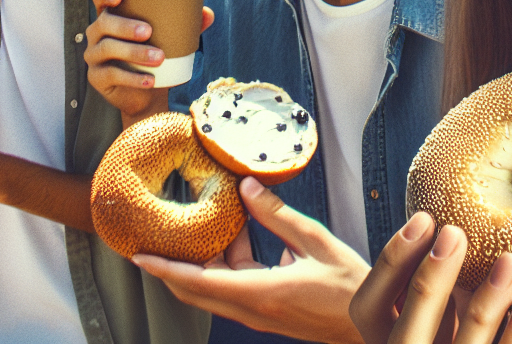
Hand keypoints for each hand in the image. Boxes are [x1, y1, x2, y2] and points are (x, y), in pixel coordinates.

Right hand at [84, 0, 212, 125]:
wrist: (146, 93)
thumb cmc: (154, 54)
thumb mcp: (169, 37)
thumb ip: (187, 24)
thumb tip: (208, 13)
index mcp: (111, 14)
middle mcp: (97, 32)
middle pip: (104, 22)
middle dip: (125, 26)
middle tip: (149, 31)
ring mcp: (93, 55)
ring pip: (107, 48)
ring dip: (134, 52)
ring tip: (158, 58)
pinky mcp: (96, 77)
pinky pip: (111, 75)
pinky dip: (132, 78)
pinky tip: (150, 80)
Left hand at [131, 177, 369, 343]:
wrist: (372, 325)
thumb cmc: (350, 289)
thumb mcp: (316, 241)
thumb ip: (277, 215)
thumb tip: (246, 186)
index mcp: (262, 293)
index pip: (199, 282)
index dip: (166, 269)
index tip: (140, 256)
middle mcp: (254, 309)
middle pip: (196, 290)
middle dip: (171, 266)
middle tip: (153, 237)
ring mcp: (259, 314)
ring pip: (214, 289)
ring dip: (204, 261)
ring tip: (200, 225)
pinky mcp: (266, 312)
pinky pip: (234, 288)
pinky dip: (228, 264)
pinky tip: (239, 235)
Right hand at [349, 214, 511, 343]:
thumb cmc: (440, 339)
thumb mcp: (423, 321)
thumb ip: (426, 289)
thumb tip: (453, 227)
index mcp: (379, 343)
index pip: (367, 306)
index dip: (392, 261)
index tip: (423, 219)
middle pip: (411, 329)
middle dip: (432, 278)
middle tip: (455, 232)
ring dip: (489, 302)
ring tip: (511, 262)